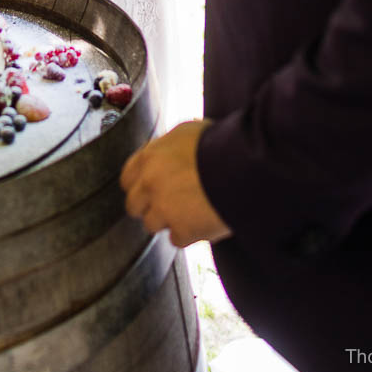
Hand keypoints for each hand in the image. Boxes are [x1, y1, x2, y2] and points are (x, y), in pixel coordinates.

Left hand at [120, 120, 232, 246]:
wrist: (243, 167)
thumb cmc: (220, 144)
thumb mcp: (188, 132)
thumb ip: (170, 145)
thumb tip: (169, 150)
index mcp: (148, 158)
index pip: (128, 179)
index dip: (140, 185)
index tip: (149, 190)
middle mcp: (149, 184)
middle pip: (134, 206)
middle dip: (149, 207)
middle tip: (168, 206)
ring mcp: (163, 209)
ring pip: (152, 224)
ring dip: (169, 221)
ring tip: (189, 214)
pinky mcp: (182, 229)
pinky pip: (177, 239)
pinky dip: (189, 234)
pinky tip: (202, 224)